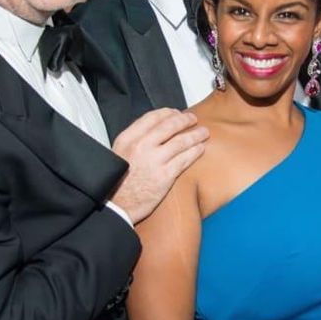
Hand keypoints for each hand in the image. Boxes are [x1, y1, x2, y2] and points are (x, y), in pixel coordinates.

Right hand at [110, 108, 208, 222]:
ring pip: (181, 141)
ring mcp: (154, 160)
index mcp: (128, 139)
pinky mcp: (165, 176)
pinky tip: (201, 148)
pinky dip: (195, 151)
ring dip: (195, 134)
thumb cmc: (117, 182)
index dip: (167, 113)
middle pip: (169, 125)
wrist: (116, 206)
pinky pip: (185, 159)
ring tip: (203, 132)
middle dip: (184, 120)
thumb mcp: (118, 154)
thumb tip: (154, 131)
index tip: (175, 113)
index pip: (151, 117)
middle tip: (193, 119)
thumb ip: (135, 141)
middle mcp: (141, 146)